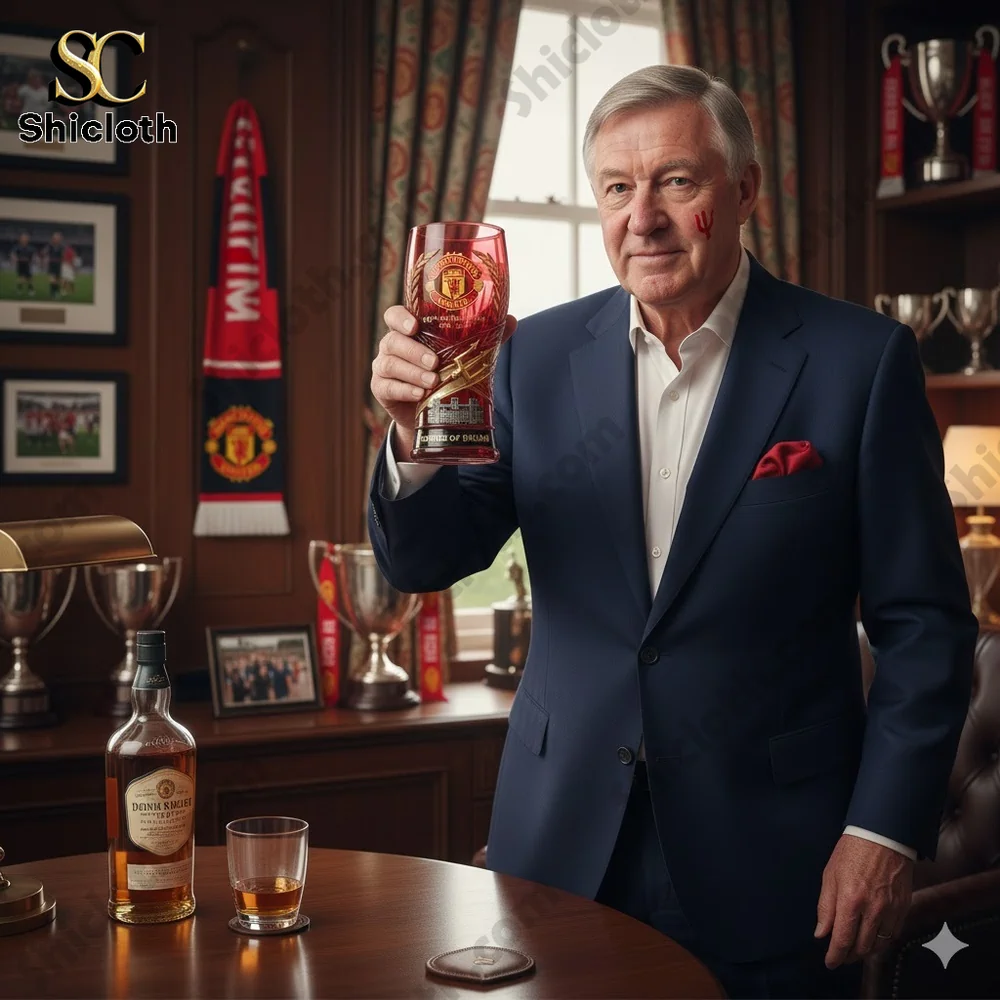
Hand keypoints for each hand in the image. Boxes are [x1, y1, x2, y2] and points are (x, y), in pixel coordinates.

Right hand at [370, 305, 516, 456]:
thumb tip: (511, 320)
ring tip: (432, 381)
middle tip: (435, 362)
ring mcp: (384, 367)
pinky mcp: (381, 389)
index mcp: (408, 331)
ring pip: (390, 363)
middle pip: (392, 340)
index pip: (394, 315)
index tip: (416, 326)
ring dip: (412, 372)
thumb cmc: (444, 373)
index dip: (401, 318)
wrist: (429, 411)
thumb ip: (484, 338)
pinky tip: (420, 394)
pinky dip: (404, 390)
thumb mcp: (462, 355)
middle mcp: (392, 345)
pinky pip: (388, 387)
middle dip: (413, 350)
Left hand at [814, 834, 912, 967]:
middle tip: (840, 956)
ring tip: (855, 949)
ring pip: (879, 944)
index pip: (842, 939)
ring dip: (865, 952)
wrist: (883, 835)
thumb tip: (821, 933)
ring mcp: (891, 909)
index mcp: (850, 900)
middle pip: (862, 947)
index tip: (830, 962)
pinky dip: (881, 941)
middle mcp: (872, 909)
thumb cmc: (853, 851)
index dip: (835, 955)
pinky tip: (872, 938)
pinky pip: (893, 934)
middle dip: (849, 956)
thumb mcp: (830, 875)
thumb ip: (825, 907)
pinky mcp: (903, 907)